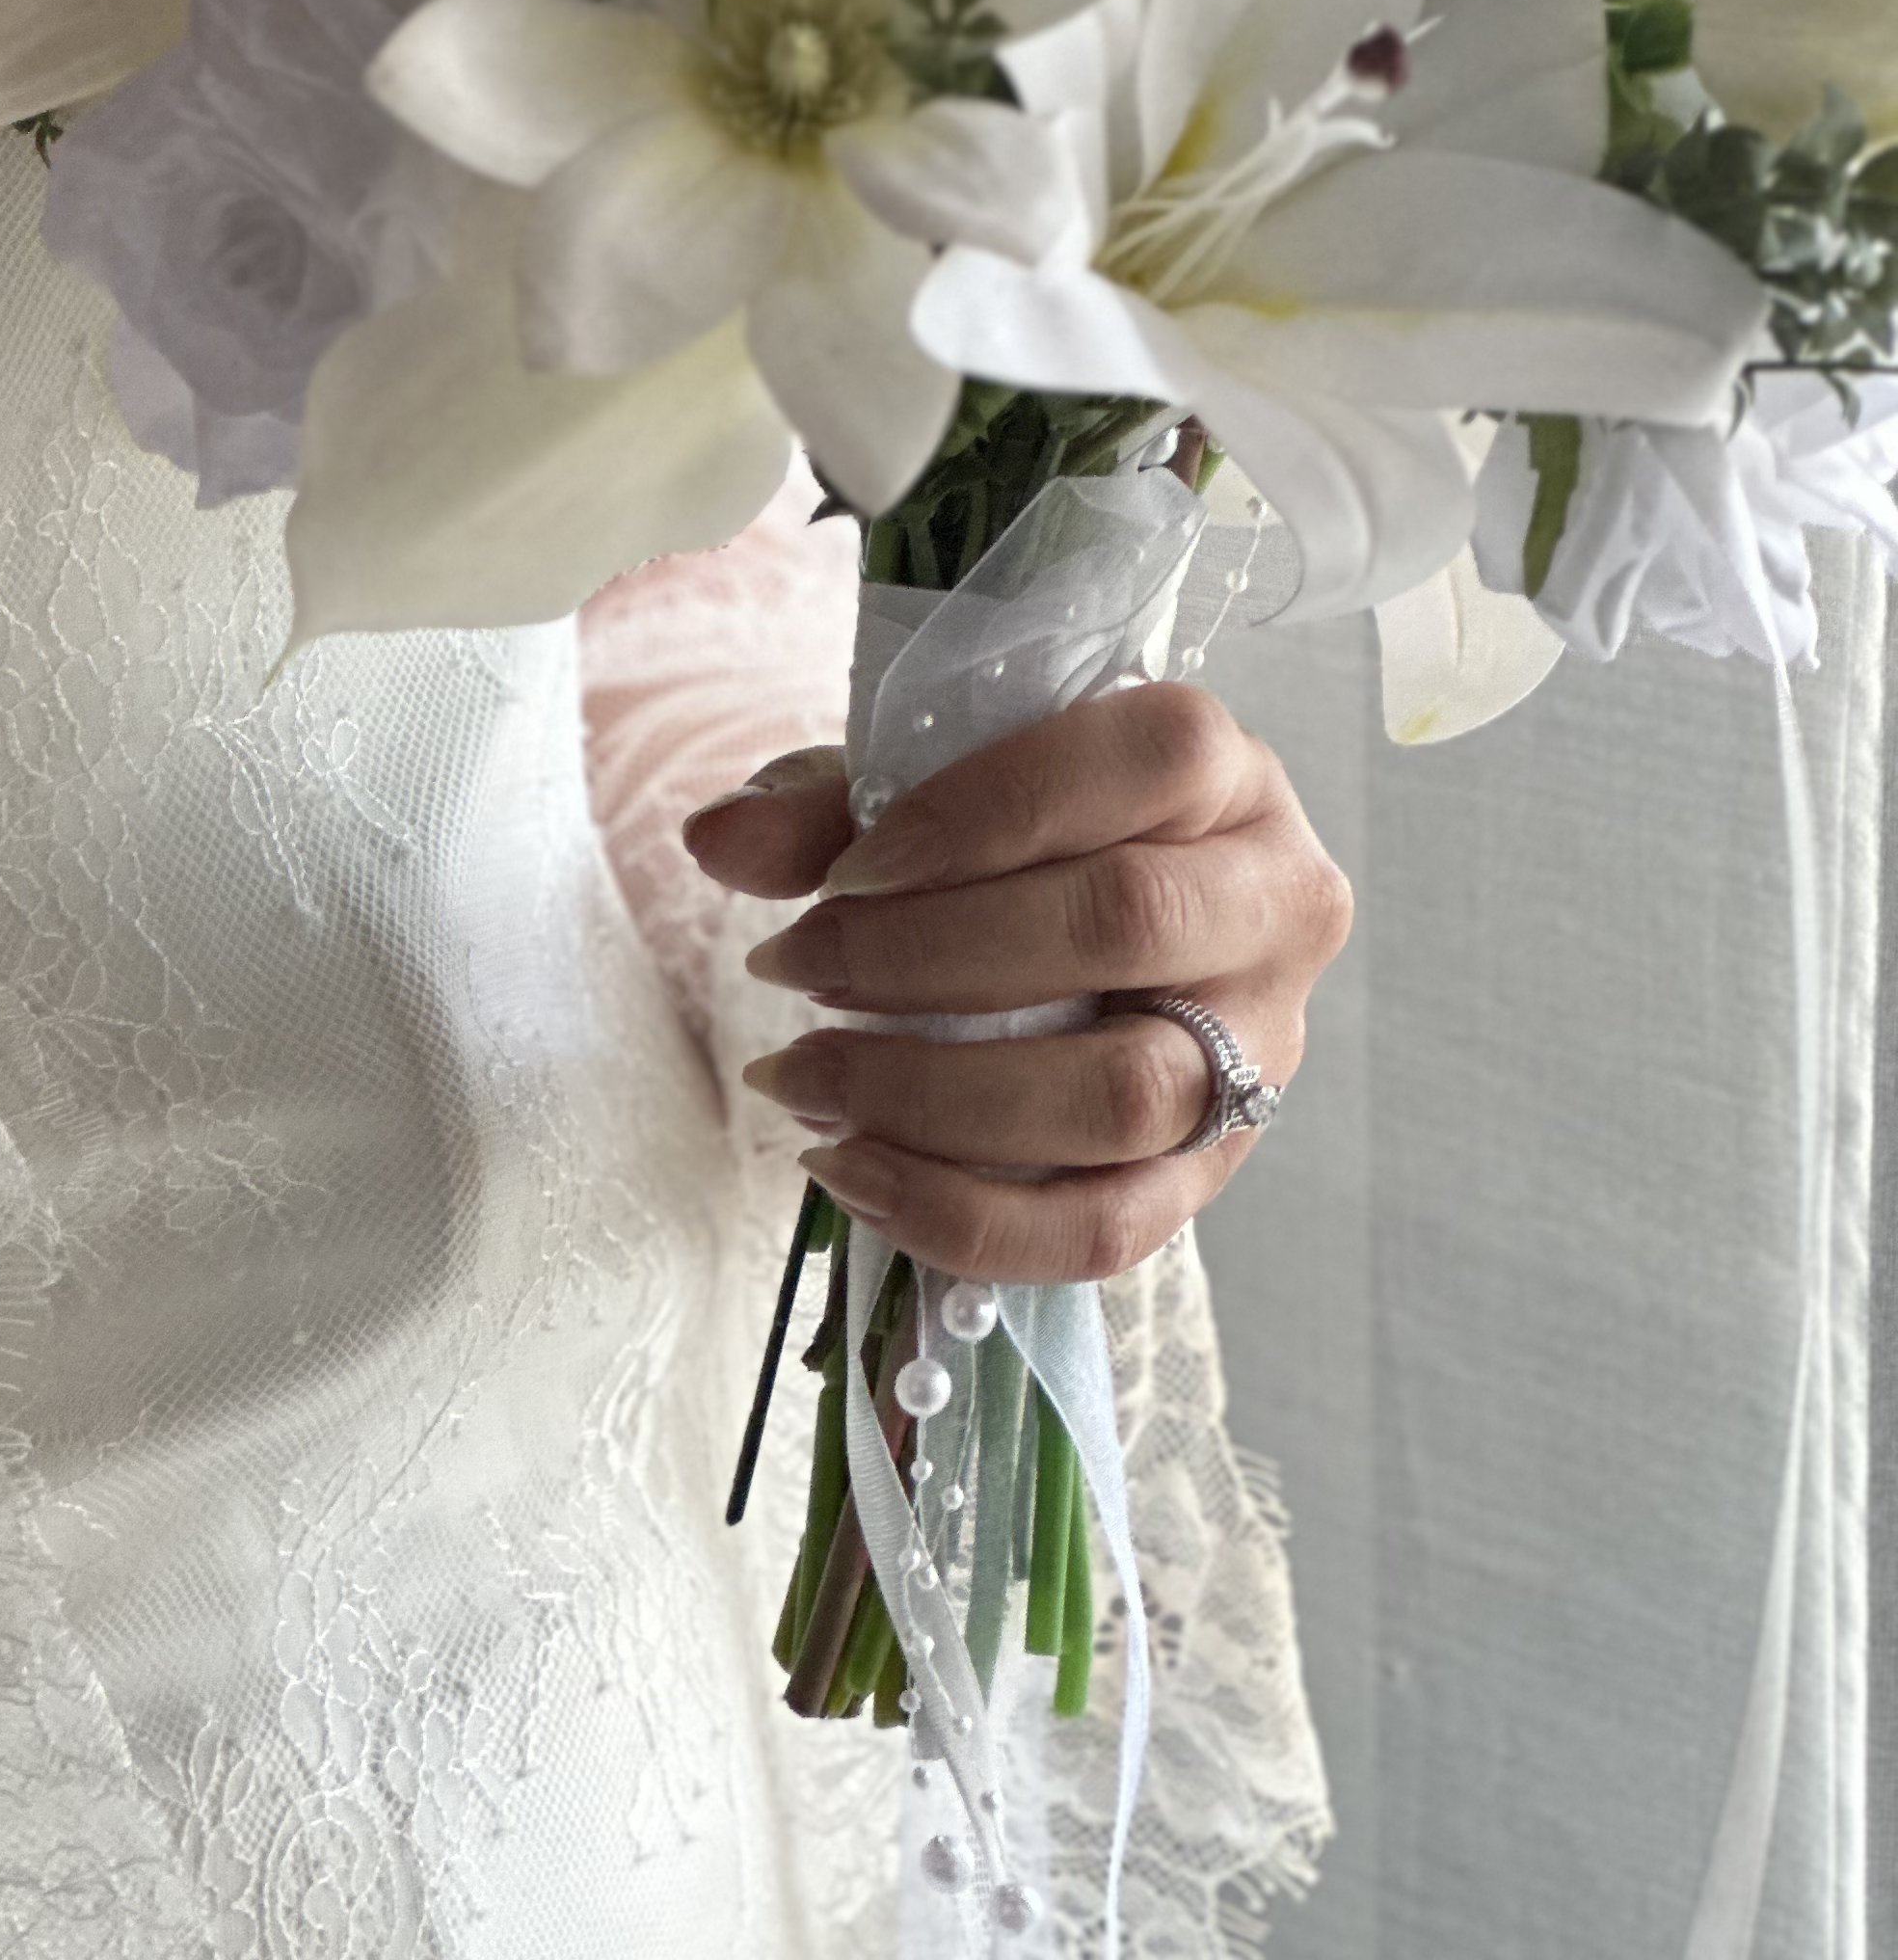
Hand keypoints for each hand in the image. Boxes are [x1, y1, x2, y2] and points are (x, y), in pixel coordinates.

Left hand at [682, 687, 1351, 1282]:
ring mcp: (1264, 1046)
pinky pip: (1112, 1228)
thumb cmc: (1024, 833)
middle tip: (793, 967)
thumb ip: (832, 806)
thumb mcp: (934, 788)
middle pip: (1123, 925)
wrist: (1110, 926)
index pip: (1136, 765)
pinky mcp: (1218, 1169)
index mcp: (1222, 767)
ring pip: (1123, 1093)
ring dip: (935, 1100)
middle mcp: (1276, 900)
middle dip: (926, 958)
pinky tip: (853, 1174)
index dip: (978, 818)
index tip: (841, 872)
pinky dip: (968, 1219)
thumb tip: (717, 839)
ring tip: (800, 1080)